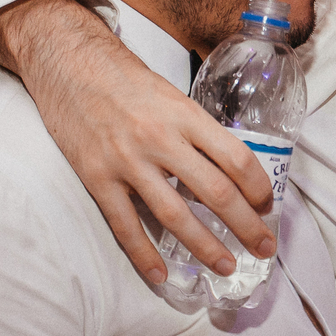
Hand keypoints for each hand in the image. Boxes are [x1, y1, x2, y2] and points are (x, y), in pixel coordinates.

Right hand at [0, 0, 275, 282]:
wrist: (67, 62)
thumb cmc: (126, 79)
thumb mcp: (173, 96)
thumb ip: (197, 132)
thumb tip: (229, 173)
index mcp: (186, 116)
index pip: (236, 159)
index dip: (259, 188)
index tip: (268, 207)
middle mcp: (160, 139)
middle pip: (215, 193)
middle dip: (246, 226)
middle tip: (265, 248)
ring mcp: (127, 161)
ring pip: (176, 216)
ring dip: (206, 247)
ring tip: (226, 266)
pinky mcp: (96, 178)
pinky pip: (125, 225)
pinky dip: (144, 254)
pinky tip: (161, 274)